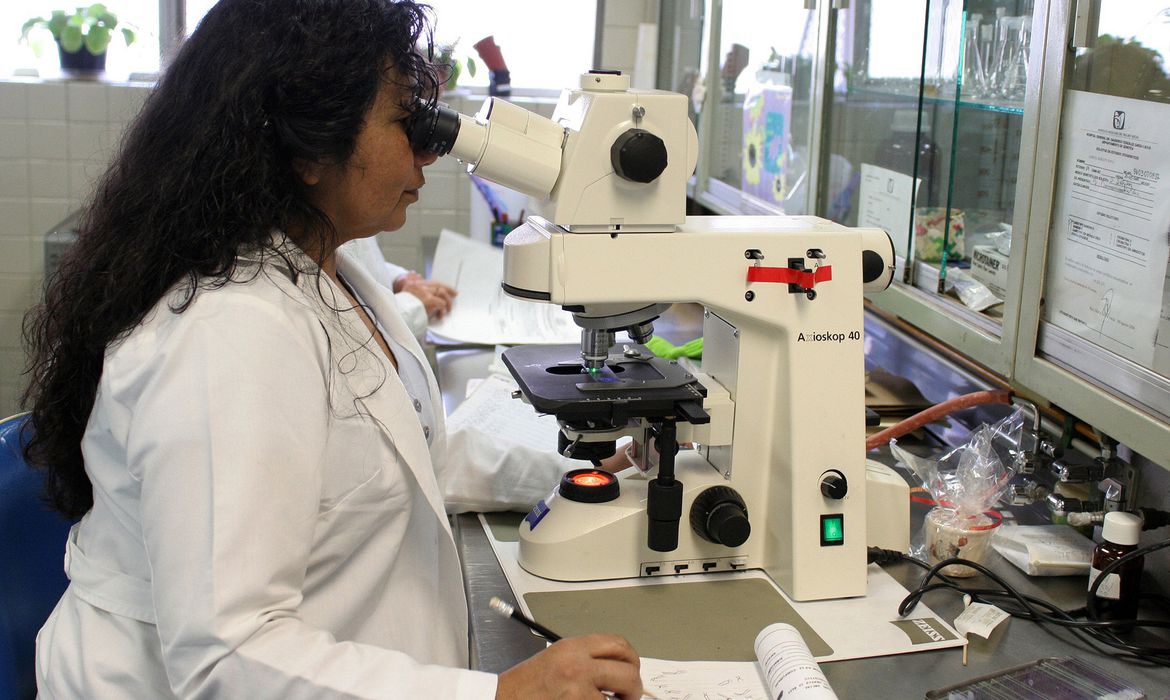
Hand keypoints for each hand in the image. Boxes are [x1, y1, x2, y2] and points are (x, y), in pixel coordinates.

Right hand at [395, 272, 456, 319]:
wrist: (399, 313)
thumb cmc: (401, 305)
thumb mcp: (404, 289)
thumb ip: (410, 280)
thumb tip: (414, 273)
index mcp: (415, 284)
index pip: (433, 282)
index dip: (442, 285)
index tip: (448, 289)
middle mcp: (421, 286)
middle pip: (439, 286)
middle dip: (449, 290)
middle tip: (455, 294)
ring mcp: (426, 293)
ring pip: (442, 293)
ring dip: (447, 302)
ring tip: (448, 309)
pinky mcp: (429, 301)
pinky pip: (441, 304)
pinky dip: (442, 310)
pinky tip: (441, 315)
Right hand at [496, 634, 642, 698]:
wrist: (502, 699)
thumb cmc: (525, 685)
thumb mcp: (556, 658)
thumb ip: (586, 659)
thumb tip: (618, 668)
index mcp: (573, 648)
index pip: (618, 644)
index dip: (632, 659)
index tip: (632, 668)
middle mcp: (578, 666)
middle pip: (628, 672)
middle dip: (634, 687)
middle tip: (629, 695)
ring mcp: (578, 692)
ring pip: (619, 698)